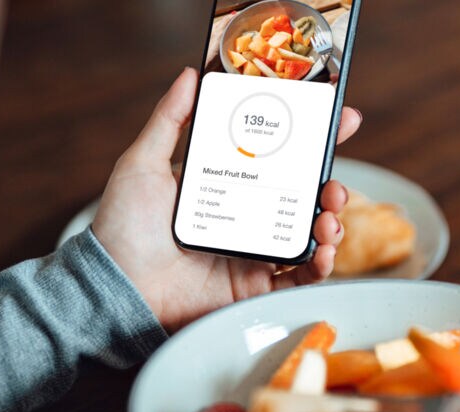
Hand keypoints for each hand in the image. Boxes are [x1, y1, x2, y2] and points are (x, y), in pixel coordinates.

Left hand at [92, 68, 362, 332]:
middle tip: (333, 185)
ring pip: (309, 235)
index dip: (314, 140)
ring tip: (328, 218)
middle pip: (304, 198)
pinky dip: (320, 265)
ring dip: (331, 223)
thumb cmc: (123, 229)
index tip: (341, 118)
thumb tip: (190, 74)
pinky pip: (300, 277)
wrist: (118, 288)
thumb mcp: (143, 164)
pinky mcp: (255, 289)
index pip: (280, 158)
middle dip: (331, 188)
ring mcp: (254, 254)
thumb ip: (168, 119)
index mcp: (229, 186)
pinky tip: (322, 251)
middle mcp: (246, 219)